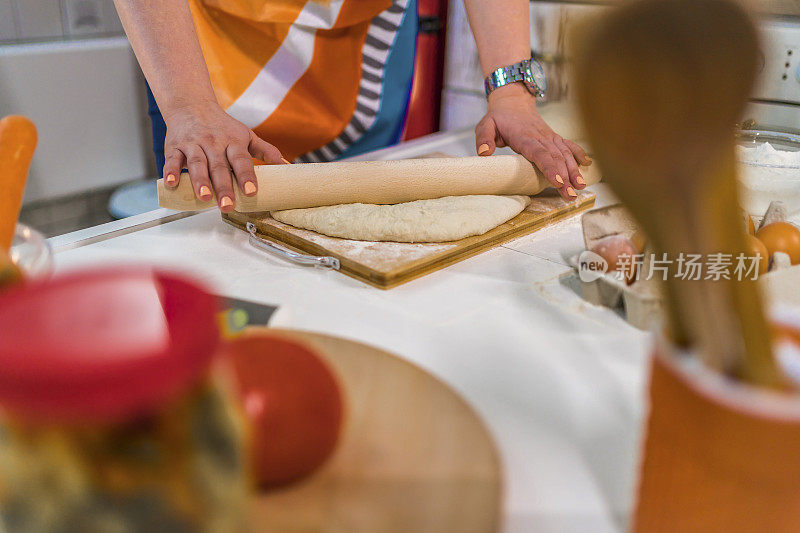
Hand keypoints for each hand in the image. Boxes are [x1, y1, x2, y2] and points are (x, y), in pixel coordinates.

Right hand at [161, 101, 285, 212]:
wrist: (192, 105)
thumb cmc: (223, 126)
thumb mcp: (247, 135)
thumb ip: (266, 151)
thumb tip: (288, 166)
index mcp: (233, 142)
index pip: (241, 160)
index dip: (246, 176)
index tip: (251, 191)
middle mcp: (214, 143)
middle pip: (219, 166)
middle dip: (223, 186)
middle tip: (227, 205)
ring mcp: (194, 144)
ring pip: (197, 163)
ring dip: (199, 181)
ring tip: (204, 197)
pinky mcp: (175, 146)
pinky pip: (172, 159)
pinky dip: (171, 171)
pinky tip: (171, 183)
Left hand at [475, 83, 591, 200]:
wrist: (513, 101)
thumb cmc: (498, 117)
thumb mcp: (485, 125)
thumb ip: (483, 138)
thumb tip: (483, 153)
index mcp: (524, 137)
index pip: (539, 153)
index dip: (549, 167)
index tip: (558, 181)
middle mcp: (541, 137)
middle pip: (555, 158)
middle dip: (565, 177)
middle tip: (571, 194)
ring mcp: (549, 137)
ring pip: (564, 154)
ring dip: (574, 170)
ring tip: (580, 186)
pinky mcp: (553, 137)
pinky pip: (568, 145)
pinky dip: (579, 154)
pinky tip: (588, 165)